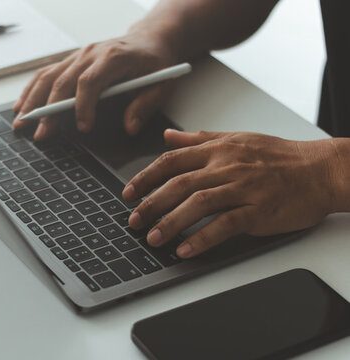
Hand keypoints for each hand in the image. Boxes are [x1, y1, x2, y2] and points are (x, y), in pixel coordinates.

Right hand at [11, 33, 177, 140]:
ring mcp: (78, 56)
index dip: (83, 105)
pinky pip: (46, 73)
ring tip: (21, 122)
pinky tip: (21, 105)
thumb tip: (130, 127)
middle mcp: (91, 54)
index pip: (90, 81)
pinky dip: (31, 90)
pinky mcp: (71, 61)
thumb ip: (145, 106)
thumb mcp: (162, 84)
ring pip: (48, 77)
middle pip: (62, 81)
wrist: (150, 39)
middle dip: (49, 111)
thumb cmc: (156, 62)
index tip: (83, 128)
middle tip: (40, 134)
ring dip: (32, 100)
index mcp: (114, 57)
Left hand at [122, 129, 345, 257]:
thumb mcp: (236, 138)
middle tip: (132, 220)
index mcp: (218, 149)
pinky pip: (225, 225)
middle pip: (178, 184)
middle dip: (150, 203)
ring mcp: (243, 187)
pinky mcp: (259, 209)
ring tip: (153, 239)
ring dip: (171, 223)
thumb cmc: (280, 157)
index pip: (171, 161)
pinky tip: (185, 250)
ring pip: (198, 204)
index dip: (145, 177)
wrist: (323, 170)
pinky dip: (203, 238)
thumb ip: (199, 139)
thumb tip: (168, 135)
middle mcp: (227, 166)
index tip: (127, 193)